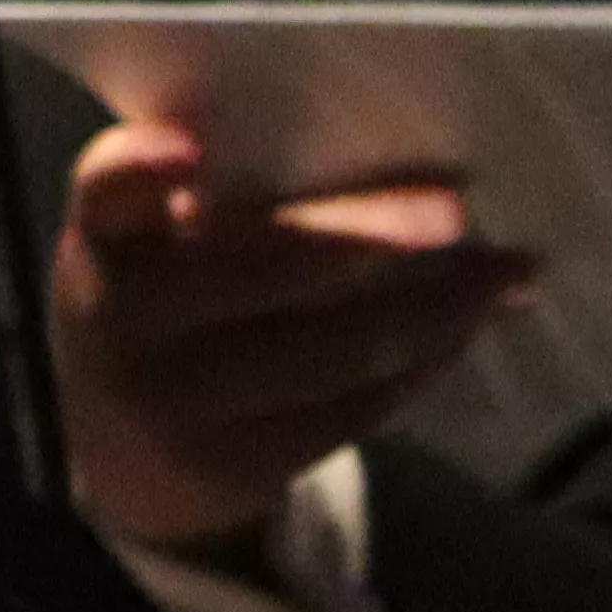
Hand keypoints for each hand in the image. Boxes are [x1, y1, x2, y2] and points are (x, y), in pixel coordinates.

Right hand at [51, 122, 530, 546]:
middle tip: (456, 209)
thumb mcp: (157, 242)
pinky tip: (462, 331)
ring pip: (334, 349)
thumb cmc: (161, 295)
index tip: (187, 145)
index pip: (106, 193)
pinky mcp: (242, 466)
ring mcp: (183, 404)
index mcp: (105, 240)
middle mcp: (126, 321)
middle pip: (264, 270)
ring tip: (507, 273)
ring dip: (434, 307)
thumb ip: (227, 203)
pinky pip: (355, 409)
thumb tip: (388, 163)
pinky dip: (421, 363)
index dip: (137, 168)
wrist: (120, 443)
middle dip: (371, 236)